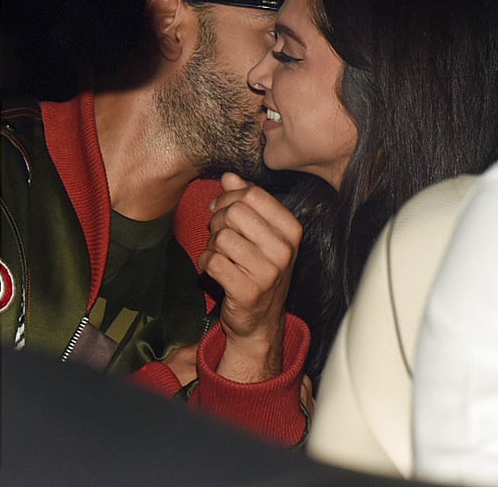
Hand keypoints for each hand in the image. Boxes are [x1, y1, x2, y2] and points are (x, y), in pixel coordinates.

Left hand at [198, 172, 301, 381]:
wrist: (260, 320)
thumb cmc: (258, 269)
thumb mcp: (259, 233)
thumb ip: (246, 201)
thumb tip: (230, 176)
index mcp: (291, 230)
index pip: (252, 194)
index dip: (229, 198)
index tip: (222, 210)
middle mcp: (284, 250)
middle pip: (234, 213)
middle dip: (218, 221)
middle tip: (219, 236)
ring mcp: (268, 272)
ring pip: (221, 237)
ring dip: (212, 245)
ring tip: (221, 255)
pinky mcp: (248, 291)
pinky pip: (211, 261)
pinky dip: (206, 263)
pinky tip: (216, 270)